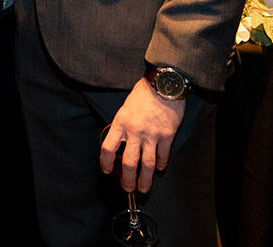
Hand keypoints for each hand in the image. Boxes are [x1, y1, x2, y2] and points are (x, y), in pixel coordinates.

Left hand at [100, 78, 185, 192]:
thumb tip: (120, 144)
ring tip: (143, 188)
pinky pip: (163, 156)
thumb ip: (122, 126)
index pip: (108, 148)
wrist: (163, 84)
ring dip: (145, 180)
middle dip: (127, 180)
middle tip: (127, 188)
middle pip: (128, 163)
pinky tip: (159, 170)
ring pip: (147, 165)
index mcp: (120, 123)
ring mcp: (151, 135)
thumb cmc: (143, 94)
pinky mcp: (167, 136)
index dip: (105, 163)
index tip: (107, 170)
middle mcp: (135, 132)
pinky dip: (161, 165)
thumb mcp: (125, 107)